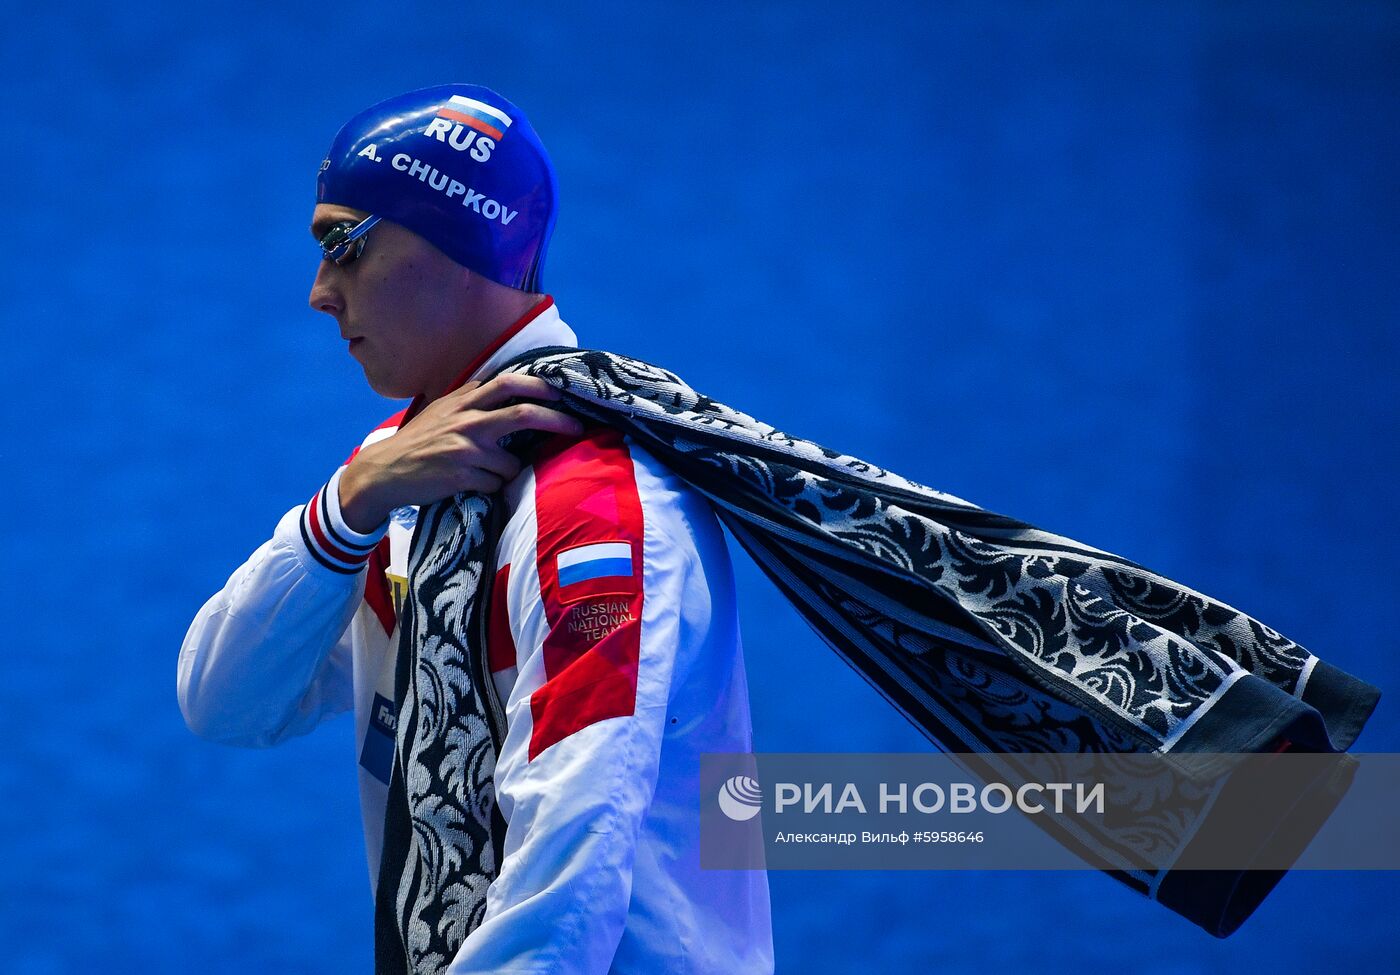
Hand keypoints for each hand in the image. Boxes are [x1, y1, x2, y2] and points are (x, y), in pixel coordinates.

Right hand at [338, 374, 583, 531]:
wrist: (384, 472)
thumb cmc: (418, 442)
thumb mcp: (442, 411)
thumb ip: (472, 399)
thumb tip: (510, 388)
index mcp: (463, 401)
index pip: (509, 383)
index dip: (540, 385)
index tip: (562, 391)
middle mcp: (467, 420)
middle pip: (524, 413)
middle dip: (557, 420)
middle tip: (577, 427)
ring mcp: (465, 448)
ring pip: (512, 463)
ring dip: (508, 473)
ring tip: (486, 474)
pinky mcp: (461, 474)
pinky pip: (496, 484)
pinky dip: (491, 487)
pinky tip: (471, 484)